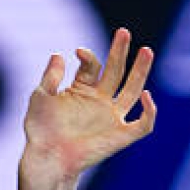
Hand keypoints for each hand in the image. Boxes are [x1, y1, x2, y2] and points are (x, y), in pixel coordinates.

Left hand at [21, 28, 156, 189]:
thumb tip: (59, 54)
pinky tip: (145, 95)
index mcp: (82, 89)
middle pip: (117, 71)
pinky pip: (143, 123)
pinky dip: (149, 111)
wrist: (46, 157)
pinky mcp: (121, 135)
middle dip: (121, 52)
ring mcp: (112, 117)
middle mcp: (100, 100)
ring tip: (146, 50)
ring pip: (133, 90)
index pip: (93, 66)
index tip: (78, 52)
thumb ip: (50, 77)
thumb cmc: (40, 129)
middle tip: (123, 32)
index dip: (89, 57)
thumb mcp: (40, 97)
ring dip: (141, 71)